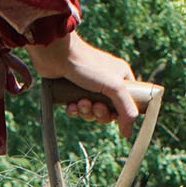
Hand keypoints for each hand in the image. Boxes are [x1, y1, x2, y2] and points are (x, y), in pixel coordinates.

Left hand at [26, 32, 142, 136]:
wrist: (57, 54)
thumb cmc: (87, 66)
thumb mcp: (114, 87)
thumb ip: (126, 109)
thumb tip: (128, 132)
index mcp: (121, 77)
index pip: (128, 103)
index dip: (120, 113)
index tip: (112, 113)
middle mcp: (107, 81)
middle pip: (109, 110)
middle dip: (100, 113)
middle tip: (94, 107)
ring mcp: (89, 86)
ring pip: (92, 111)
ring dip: (86, 111)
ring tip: (80, 103)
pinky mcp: (72, 90)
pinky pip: (77, 109)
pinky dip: (74, 110)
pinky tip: (70, 105)